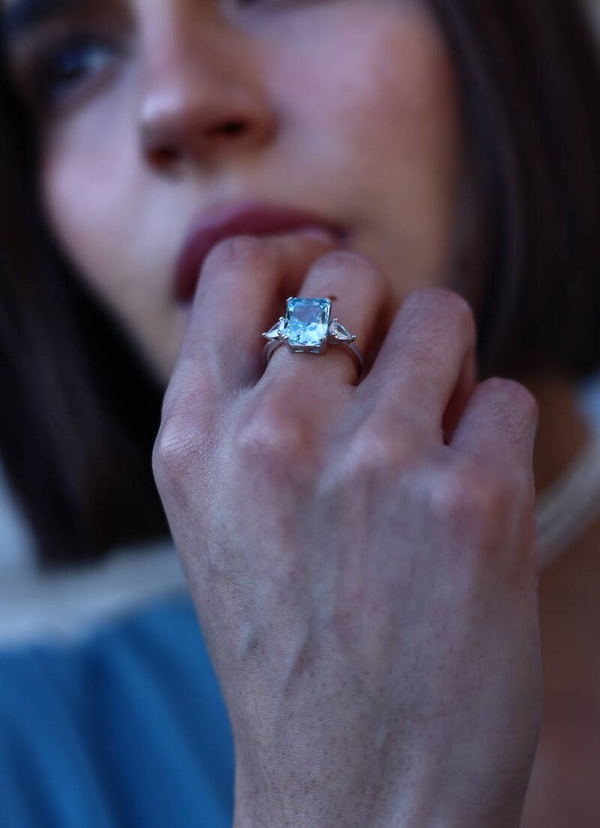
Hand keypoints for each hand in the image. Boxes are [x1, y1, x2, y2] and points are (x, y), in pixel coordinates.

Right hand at [153, 234, 541, 827]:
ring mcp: (372, 465)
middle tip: (391, 394)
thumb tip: (323, 289)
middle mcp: (273, 437)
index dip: (293, 256)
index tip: (328, 277)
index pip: (239, 271)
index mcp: (197, 439)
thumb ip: (248, 403)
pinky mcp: (470, 501)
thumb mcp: (221, 515)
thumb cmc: (292, 644)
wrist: (356, 789)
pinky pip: (506, 396)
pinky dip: (497, 441)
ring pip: (442, 317)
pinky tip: (467, 512)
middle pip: (354, 277)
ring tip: (431, 452)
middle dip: (383, 320)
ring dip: (449, 372)